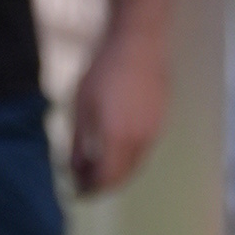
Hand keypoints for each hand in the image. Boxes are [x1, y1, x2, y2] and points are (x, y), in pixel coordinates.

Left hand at [68, 16, 168, 196]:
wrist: (138, 43)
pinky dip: (127, 158)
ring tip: (94, 166)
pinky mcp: (160, 121)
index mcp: (116, 139)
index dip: (90, 190)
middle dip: (102, 184)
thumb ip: (78, 143)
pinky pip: (143, 150)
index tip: (76, 191)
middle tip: (83, 182)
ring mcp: (153, 131)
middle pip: (122, 177)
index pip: (105, 180)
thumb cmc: (103, 71)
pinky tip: (112, 148)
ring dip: (115, 172)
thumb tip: (74, 169)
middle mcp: (139, 141)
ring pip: (134, 165)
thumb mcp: (81, 108)